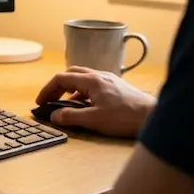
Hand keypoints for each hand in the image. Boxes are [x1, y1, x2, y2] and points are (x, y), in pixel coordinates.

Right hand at [35, 66, 156, 137]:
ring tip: (66, 103)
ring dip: (70, 88)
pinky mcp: (117, 86)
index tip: (40, 102)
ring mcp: (109, 79)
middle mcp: (99, 75)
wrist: (153, 116)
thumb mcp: (94, 120)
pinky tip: (86, 105)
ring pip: (83, 78)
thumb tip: (54, 116)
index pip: (61, 78)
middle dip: (57, 86)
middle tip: (50, 99)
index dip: (47, 90)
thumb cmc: (126, 117)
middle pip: (71, 73)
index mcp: (91, 80)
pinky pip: (93, 84)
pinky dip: (83, 91)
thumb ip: (71, 117)